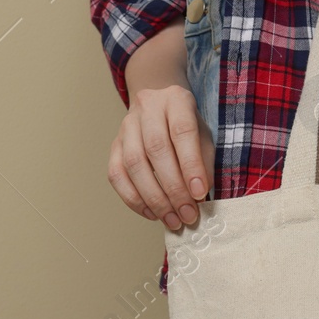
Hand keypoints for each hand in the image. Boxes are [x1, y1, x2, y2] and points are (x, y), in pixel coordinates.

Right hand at [108, 84, 213, 228]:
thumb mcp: (204, 135)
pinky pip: (116, 175)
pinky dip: (133, 199)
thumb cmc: (185, 125)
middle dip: (173, 188)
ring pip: (133, 164)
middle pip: (156, 150)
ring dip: (153, 198)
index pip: (182, 131)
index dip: (191, 165)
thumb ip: (204, 162)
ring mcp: (126, 126)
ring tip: (171, 219)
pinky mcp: (114, 145)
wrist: (158, 106)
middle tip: (187, 214)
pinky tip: (151, 213)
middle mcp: (147, 108)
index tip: (199, 193)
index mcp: (176, 99)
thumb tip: (199, 195)